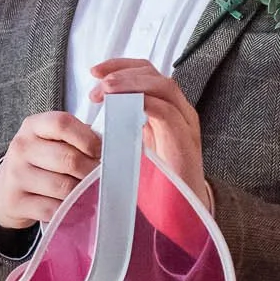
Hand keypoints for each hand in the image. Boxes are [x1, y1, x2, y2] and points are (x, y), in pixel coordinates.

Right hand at [0, 111, 101, 229]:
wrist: (6, 189)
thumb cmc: (40, 161)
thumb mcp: (51, 141)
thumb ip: (76, 138)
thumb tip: (110, 149)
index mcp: (33, 126)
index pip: (62, 124)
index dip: (88, 139)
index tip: (100, 152)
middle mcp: (21, 147)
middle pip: (68, 159)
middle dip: (91, 171)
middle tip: (100, 178)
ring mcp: (16, 176)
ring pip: (64, 187)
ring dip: (81, 193)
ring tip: (86, 191)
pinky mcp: (17, 202)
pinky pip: (54, 209)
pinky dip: (69, 210)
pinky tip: (72, 206)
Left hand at [89, 58, 213, 212]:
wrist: (179, 214)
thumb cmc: (154, 182)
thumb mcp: (134, 146)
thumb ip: (123, 124)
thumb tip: (97, 106)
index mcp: (167, 110)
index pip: (147, 73)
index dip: (120, 66)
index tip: (94, 71)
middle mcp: (180, 112)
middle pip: (154, 74)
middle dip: (121, 73)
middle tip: (96, 85)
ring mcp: (185, 124)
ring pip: (162, 86)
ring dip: (130, 84)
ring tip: (104, 91)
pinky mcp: (184, 141)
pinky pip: (166, 112)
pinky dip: (142, 103)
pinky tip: (120, 108)